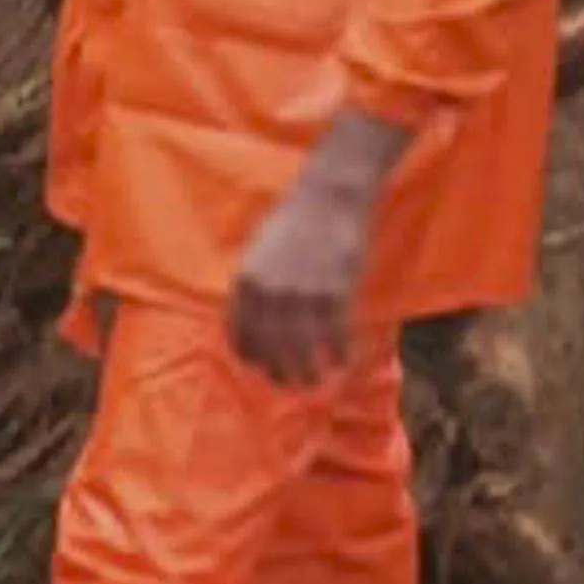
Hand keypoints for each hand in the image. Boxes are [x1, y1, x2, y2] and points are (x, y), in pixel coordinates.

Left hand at [226, 165, 378, 386]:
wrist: (328, 198)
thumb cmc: (294, 223)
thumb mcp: (259, 253)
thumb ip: (256, 287)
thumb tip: (258, 321)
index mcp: (244, 282)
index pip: (239, 333)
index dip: (249, 356)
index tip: (260, 367)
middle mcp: (268, 292)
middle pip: (269, 347)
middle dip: (279, 372)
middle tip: (290, 385)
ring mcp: (301, 294)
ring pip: (301, 348)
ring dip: (308, 372)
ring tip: (315, 384)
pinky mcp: (334, 292)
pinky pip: (335, 334)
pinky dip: (340, 353)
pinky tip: (344, 363)